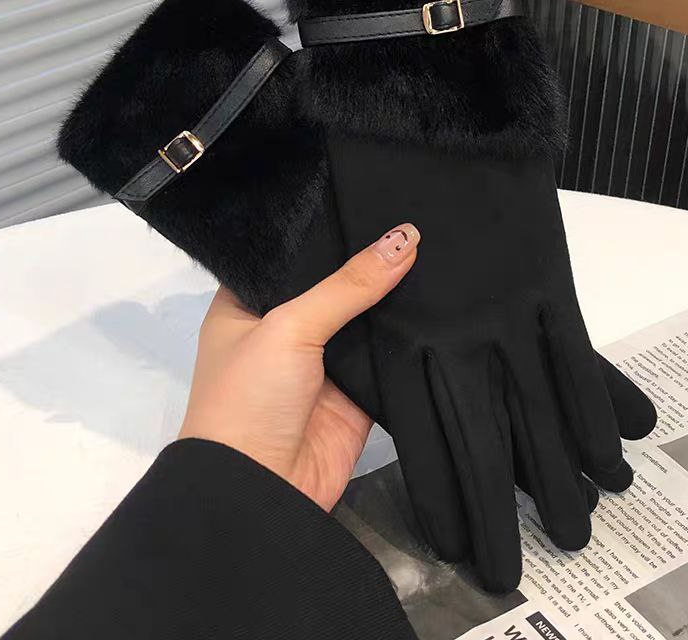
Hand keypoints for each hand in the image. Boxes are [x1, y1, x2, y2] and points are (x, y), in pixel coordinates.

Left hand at [179, 223, 419, 510]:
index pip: (289, 255)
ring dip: (392, 295)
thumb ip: (348, 285)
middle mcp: (284, 329)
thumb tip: (405, 238)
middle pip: (333, 285)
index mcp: (247, 305)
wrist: (261, 492)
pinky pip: (386, 356)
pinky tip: (440, 296)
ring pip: (365, 319)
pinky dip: (409, 336)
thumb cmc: (250, 397)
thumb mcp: (290, 327)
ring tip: (434, 242)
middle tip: (410, 213)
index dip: (324, 230)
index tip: (364, 195)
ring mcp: (322, 362)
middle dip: (366, 261)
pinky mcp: (356, 392)